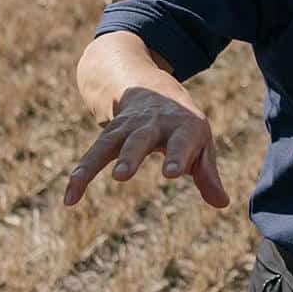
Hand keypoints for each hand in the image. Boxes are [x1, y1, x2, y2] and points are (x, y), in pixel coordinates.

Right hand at [64, 82, 228, 208]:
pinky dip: (80, 175)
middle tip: (121, 176)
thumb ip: (208, 174)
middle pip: (140, 138)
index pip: (182, 142)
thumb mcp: (201, 143)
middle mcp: (154, 124)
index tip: (172, 173)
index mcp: (184, 126)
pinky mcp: (111, 133)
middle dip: (130, 155)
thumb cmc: (183, 126)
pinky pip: (92, 154)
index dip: (178, 156)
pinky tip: (70, 199)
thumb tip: (222, 204)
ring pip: (110, 142)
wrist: (151, 87)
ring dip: (95, 162)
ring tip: (79, 182)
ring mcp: (129, 126)